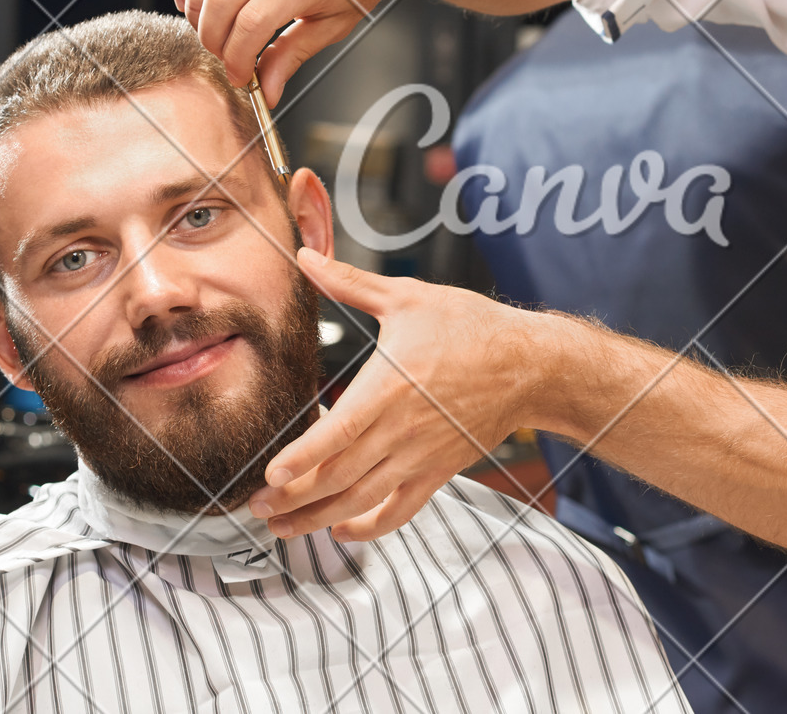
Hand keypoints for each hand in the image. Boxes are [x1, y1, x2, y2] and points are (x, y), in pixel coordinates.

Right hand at [162, 0, 401, 97]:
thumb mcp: (337, 21)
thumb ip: (294, 54)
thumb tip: (268, 91)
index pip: (251, 25)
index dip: (237, 59)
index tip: (241, 77)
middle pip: (219, 2)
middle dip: (214, 40)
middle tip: (227, 56)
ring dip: (197, 11)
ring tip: (214, 30)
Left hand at [251, 247, 545, 540]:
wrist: (529, 365)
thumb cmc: (471, 327)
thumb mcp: (409, 297)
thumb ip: (351, 283)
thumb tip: (306, 258)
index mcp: (391, 387)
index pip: (340, 433)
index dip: (303, 459)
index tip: (271, 475)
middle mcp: (403, 430)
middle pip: (340, 476)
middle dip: (293, 498)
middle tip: (257, 506)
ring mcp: (421, 456)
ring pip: (362, 500)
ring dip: (317, 518)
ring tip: (282, 527)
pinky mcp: (438, 471)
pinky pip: (400, 511)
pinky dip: (369, 527)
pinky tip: (341, 528)